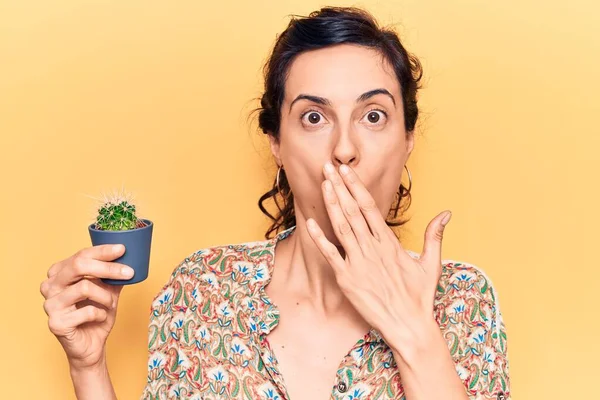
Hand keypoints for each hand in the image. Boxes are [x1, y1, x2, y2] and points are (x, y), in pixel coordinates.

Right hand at [40, 244, 133, 370]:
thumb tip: (128, 256)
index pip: (81, 255)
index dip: (103, 251)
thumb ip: (112, 274)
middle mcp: (49, 286)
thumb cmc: (97, 315)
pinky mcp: (55, 323)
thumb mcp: (107, 290)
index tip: (122, 249)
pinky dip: (101, 314)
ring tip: (110, 304)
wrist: (91, 346)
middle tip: (128, 272)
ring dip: (106, 296)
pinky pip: (87, 311)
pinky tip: (100, 318)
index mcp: (59, 273)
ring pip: (85, 287)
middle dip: (108, 267)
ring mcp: (49, 304)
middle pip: (79, 265)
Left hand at [306, 162, 451, 351]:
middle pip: (353, 210)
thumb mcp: (432, 264)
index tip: (346, 171)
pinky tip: (309, 223)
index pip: (370, 206)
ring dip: (331, 204)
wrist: (409, 326)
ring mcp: (358, 263)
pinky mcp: (347, 279)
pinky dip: (319, 238)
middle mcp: (372, 248)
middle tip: (329, 166)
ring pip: (341, 226)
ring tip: (323, 183)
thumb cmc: (419, 297)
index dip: (356, 187)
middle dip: (339, 187)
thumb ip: (435, 235)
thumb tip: (446, 213)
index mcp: (389, 243)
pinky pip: (330, 255)